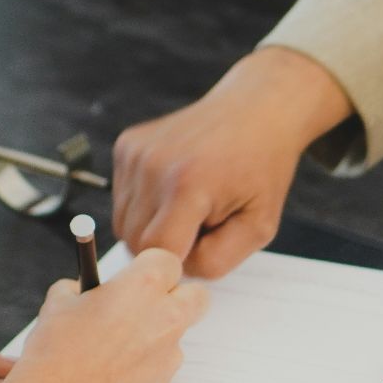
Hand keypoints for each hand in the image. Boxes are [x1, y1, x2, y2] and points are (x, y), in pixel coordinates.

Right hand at [6, 249, 210, 382]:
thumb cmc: (55, 352)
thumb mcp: (58, 303)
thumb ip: (81, 289)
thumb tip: (86, 291)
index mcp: (142, 286)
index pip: (168, 261)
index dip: (150, 268)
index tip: (135, 277)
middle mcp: (165, 318)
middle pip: (197, 296)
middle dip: (179, 297)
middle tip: (148, 306)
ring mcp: (168, 355)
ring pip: (176, 337)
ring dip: (155, 338)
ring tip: (112, 352)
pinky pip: (160, 369)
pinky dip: (143, 370)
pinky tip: (111, 377)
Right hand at [113, 47, 354, 278]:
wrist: (254, 110)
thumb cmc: (261, 168)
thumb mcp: (259, 225)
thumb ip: (217, 261)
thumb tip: (174, 273)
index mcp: (187, 185)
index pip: (156, 254)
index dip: (178, 263)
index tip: (202, 250)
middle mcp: (152, 165)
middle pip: (135, 242)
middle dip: (166, 246)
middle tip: (201, 225)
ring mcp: (135, 152)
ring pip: (123, 224)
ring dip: (152, 226)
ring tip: (189, 205)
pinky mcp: (126, 145)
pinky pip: (122, 198)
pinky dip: (144, 203)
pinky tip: (175, 186)